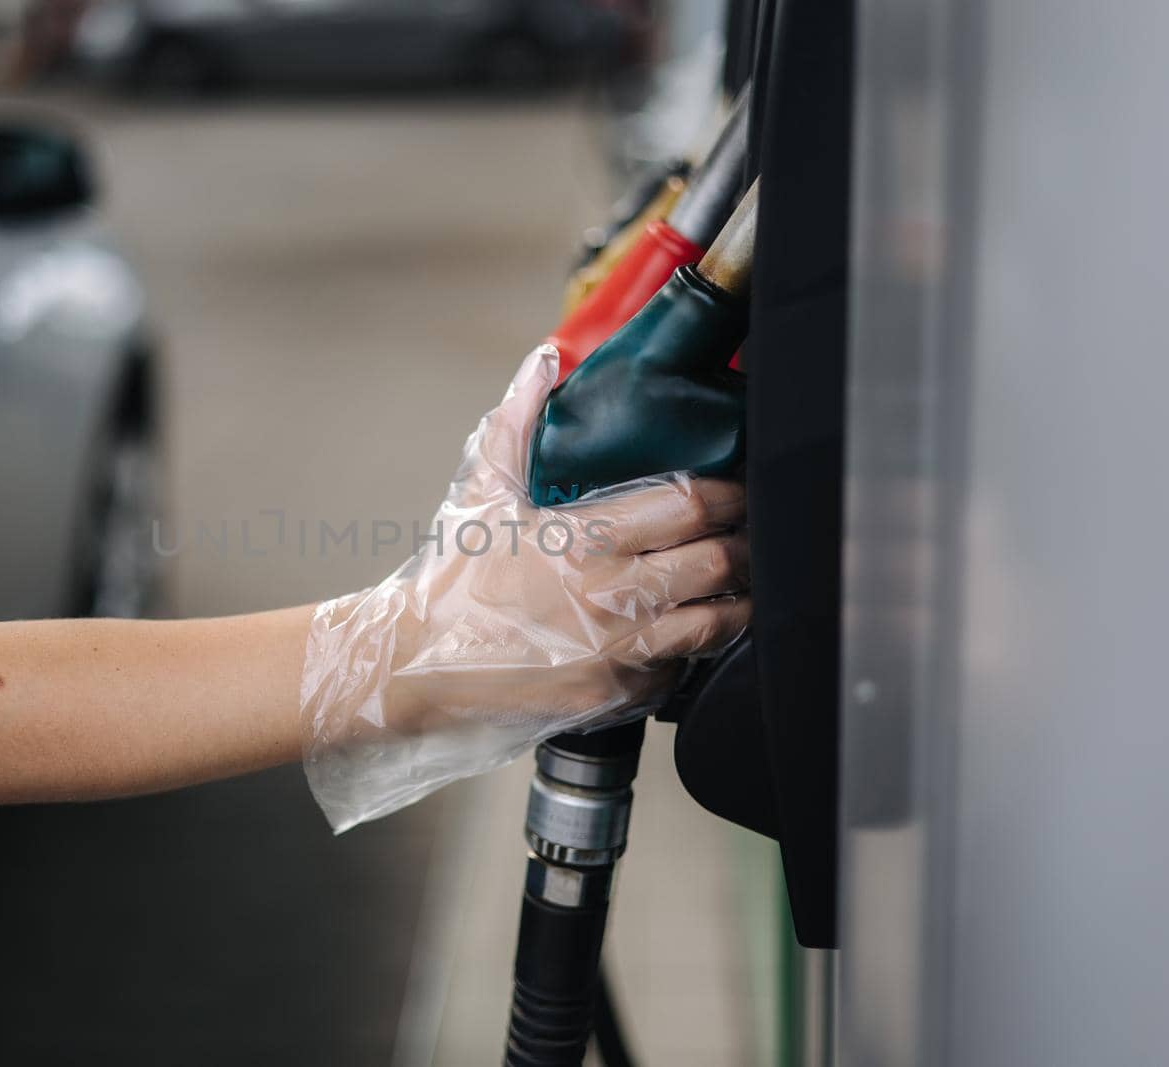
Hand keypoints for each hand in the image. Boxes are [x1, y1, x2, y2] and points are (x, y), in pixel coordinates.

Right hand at [301, 345, 749, 831]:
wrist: (413, 667)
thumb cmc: (450, 582)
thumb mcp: (481, 495)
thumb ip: (517, 422)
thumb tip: (542, 359)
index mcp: (586, 539)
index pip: (690, 504)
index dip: (730, 494)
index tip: (740, 488)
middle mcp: (612, 595)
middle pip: (718, 562)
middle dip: (747, 545)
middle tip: (756, 535)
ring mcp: (618, 651)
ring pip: (715, 622)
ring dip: (738, 602)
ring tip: (744, 587)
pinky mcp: (615, 695)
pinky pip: (680, 669)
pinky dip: (693, 651)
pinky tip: (693, 633)